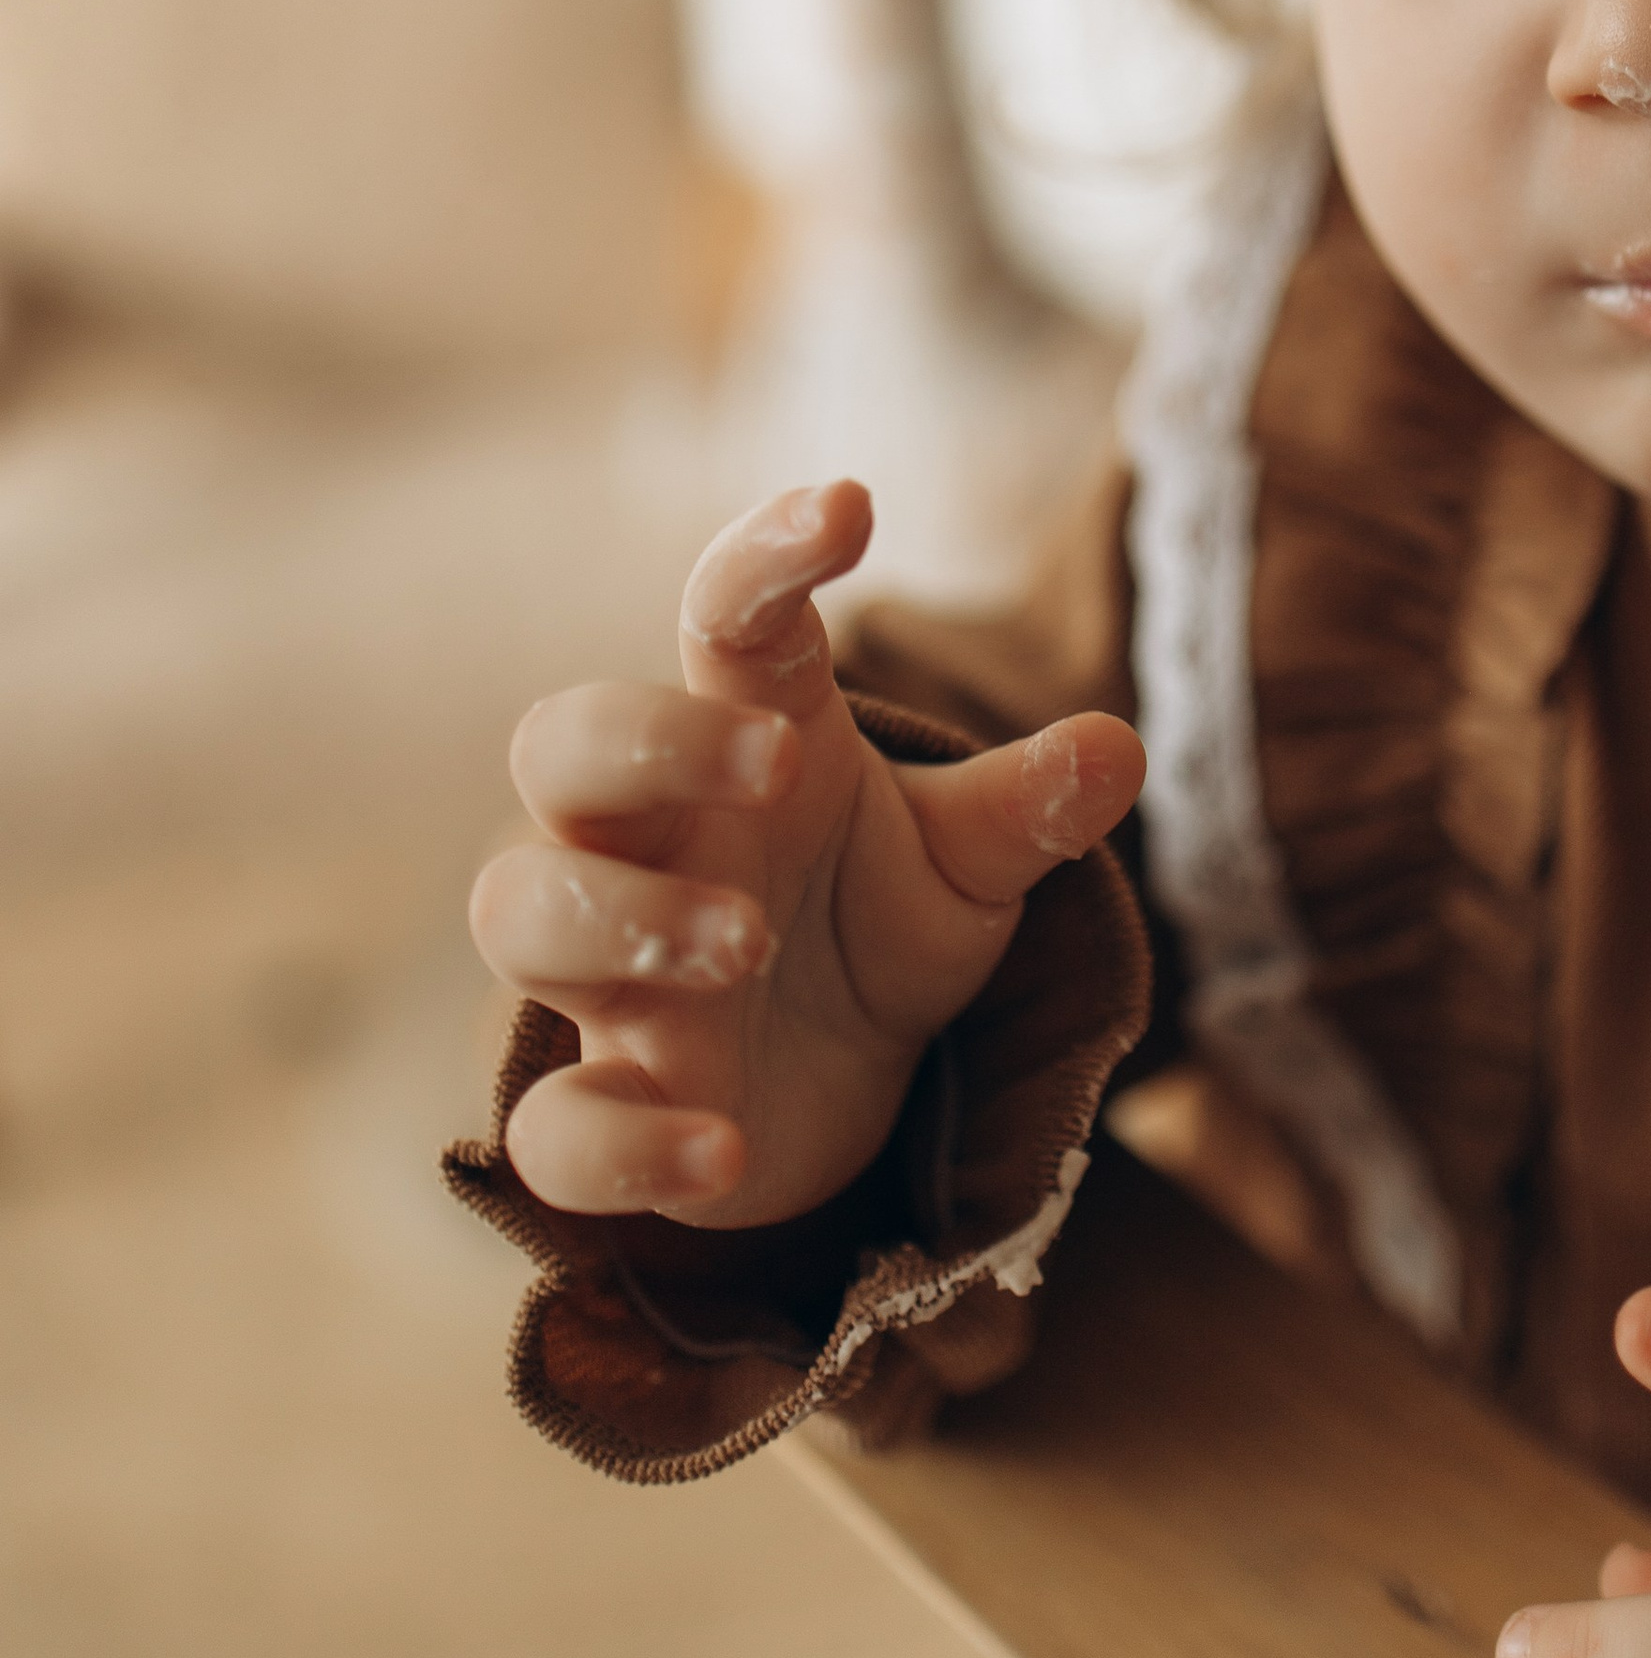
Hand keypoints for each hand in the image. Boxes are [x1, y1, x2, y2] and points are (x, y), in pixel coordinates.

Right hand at [469, 480, 1144, 1229]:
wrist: (836, 1084)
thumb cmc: (878, 922)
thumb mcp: (968, 864)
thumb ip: (1024, 810)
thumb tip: (1120, 749)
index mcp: (746, 741)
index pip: (722, 617)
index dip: (764, 554)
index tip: (850, 504)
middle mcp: (654, 841)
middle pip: (562, 747)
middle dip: (645, 737)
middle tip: (776, 762)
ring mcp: (613, 974)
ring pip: (522, 911)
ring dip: (620, 917)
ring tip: (745, 941)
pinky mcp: (612, 1102)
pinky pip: (558, 1126)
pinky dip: (624, 1142)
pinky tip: (722, 1152)